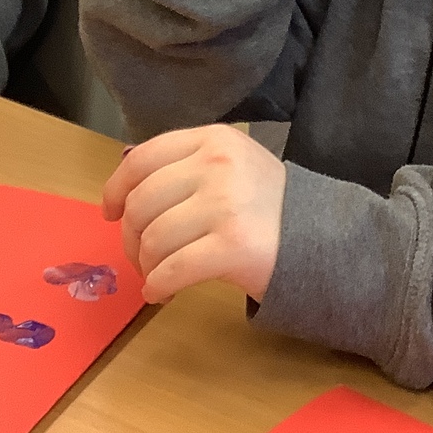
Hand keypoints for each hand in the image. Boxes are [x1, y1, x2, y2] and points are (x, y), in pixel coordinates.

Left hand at [101, 125, 284, 302]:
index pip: (141, 159)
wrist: (323, 237)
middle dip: (129, 237)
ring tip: (155, 275)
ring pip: (153, 239)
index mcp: (212, 139)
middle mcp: (217, 165)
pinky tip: (160, 293)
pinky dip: (157, 286)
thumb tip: (121, 191)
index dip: (115, 189)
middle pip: (141, 203)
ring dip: (145, 265)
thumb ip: (183, 167)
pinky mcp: (233, 246)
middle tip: (139, 257)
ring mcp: (226, 205)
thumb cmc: (266, 205)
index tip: (109, 213)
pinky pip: (172, 270)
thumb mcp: (230, 165)